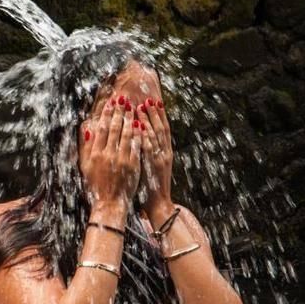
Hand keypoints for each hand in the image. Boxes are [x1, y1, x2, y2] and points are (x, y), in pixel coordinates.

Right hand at [78, 96, 141, 209]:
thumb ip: (85, 146)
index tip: (111, 102)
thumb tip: (87, 128)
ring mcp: (121, 159)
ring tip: (133, 107)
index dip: (107, 114)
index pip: (102, 128)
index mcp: (95, 153)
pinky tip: (141, 124)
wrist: (108, 203)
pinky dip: (139, 133)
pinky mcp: (133, 165)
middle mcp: (108, 154)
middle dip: (119, 111)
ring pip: (127, 134)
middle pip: (115, 128)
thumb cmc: (95, 185)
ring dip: (130, 118)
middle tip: (124, 99)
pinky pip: (137, 145)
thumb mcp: (85, 166)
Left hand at [135, 98, 173, 215]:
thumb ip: (147, 151)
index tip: (152, 101)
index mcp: (164, 152)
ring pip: (156, 135)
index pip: (162, 129)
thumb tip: (140, 137)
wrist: (158, 204)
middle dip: (155, 113)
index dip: (157, 115)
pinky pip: (149, 148)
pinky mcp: (154, 166)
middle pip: (161, 128)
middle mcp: (165, 153)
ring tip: (142, 106)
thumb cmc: (151, 185)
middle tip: (148, 99)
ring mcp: (161, 159)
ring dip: (149, 120)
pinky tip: (139, 126)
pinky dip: (145, 136)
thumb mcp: (150, 165)